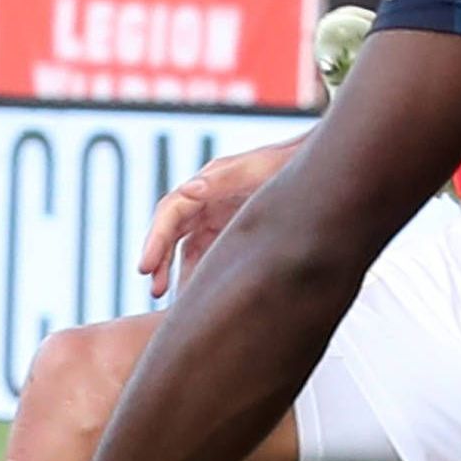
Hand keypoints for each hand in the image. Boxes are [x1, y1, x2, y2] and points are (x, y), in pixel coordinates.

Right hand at [139, 136, 295, 297]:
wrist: (314, 168)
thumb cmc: (285, 163)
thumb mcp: (257, 169)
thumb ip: (224, 178)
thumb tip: (190, 189)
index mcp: (207, 184)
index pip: (170, 212)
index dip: (155, 240)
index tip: (146, 267)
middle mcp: (206, 201)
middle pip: (171, 232)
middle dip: (159, 260)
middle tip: (154, 289)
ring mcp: (216, 218)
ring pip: (184, 247)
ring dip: (173, 270)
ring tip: (167, 297)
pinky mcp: (229, 232)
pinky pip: (204, 255)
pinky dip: (196, 273)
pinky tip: (194, 294)